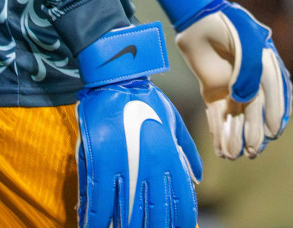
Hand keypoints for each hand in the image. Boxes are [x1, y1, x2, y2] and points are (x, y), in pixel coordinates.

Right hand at [75, 23, 200, 227]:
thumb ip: (187, 151)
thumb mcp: (174, 122)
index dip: (181, 223)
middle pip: (155, 215)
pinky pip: (98, 202)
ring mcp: (125, 166)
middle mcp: (151, 166)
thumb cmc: (146, 99)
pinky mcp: (100, 162)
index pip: (181, 202)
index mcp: (170, 158)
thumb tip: (196, 178)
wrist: (116, 79)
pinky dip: (95, 221)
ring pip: (127, 214)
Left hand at [175, 2, 290, 157]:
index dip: (275, 114)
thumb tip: (243, 100)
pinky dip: (218, 131)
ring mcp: (231, 86)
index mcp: (267, 67)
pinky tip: (220, 148)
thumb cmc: (229, 26)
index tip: (274, 132)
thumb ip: (250, 73)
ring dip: (235, 136)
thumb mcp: (248, 45)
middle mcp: (250, 80)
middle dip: (254, 132)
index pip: (274, 96)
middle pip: (254, 111)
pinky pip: (217, 114)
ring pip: (235, 117)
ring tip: (233, 154)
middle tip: (253, 151)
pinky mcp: (212, 90)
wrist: (199, 17)